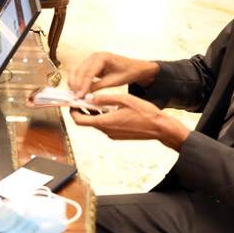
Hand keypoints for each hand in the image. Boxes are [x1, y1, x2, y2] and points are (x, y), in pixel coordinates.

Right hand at [69, 52, 158, 97]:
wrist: (135, 67)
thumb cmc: (127, 72)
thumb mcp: (114, 81)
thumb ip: (98, 87)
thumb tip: (85, 95)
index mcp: (102, 57)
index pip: (88, 73)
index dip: (82, 86)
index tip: (79, 97)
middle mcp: (94, 55)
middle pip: (79, 71)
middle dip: (76, 85)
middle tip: (75, 98)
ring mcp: (91, 58)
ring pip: (77, 71)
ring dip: (74, 83)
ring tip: (75, 95)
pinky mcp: (90, 63)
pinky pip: (80, 72)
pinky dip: (77, 81)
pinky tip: (77, 90)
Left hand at [69, 93, 189, 150]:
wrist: (160, 128)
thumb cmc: (145, 112)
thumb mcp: (124, 99)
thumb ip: (105, 99)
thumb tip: (89, 97)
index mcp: (105, 122)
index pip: (80, 120)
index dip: (73, 111)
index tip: (73, 102)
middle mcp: (106, 131)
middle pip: (86, 122)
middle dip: (82, 111)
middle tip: (82, 99)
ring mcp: (112, 134)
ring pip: (96, 123)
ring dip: (93, 113)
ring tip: (96, 100)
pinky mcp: (118, 135)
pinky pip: (105, 125)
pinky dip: (102, 116)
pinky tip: (109, 108)